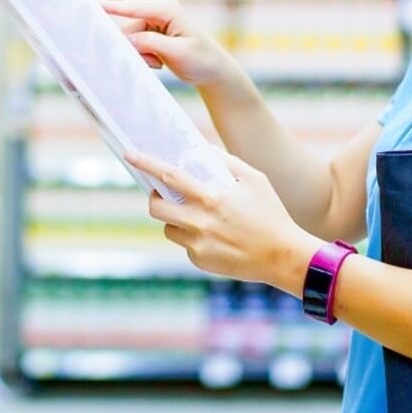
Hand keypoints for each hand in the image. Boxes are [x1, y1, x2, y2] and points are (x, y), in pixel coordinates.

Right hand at [99, 0, 236, 87]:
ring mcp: (153, 18)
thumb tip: (127, 39)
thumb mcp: (178, 53)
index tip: (91, 4)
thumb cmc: (202, 60)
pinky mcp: (150, 29)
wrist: (213, 70)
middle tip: (155, 63)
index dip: (110, 7)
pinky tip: (159, 61)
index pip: (132, 8)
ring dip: (141, 55)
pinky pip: (134, 43)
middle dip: (136, 48)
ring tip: (160, 63)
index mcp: (167, 8)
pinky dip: (143, 56)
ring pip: (130, 39)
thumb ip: (151, 44)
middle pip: (128, 29)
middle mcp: (158, 8)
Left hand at [124, 149, 322, 294]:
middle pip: (156, 208)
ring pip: (169, 228)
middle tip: (162, 195)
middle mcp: (200, 222)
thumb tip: (204, 151)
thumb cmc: (271, 214)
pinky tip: (215, 236)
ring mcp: (198, 244)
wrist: (282, 256)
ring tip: (197, 216)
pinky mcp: (200, 261)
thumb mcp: (255, 180)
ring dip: (175, 219)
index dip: (147, 164)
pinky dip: (193, 237)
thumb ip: (228, 163)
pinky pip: (186, 244)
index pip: (169, 177)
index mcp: (211, 198)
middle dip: (154, 199)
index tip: (129, 154)